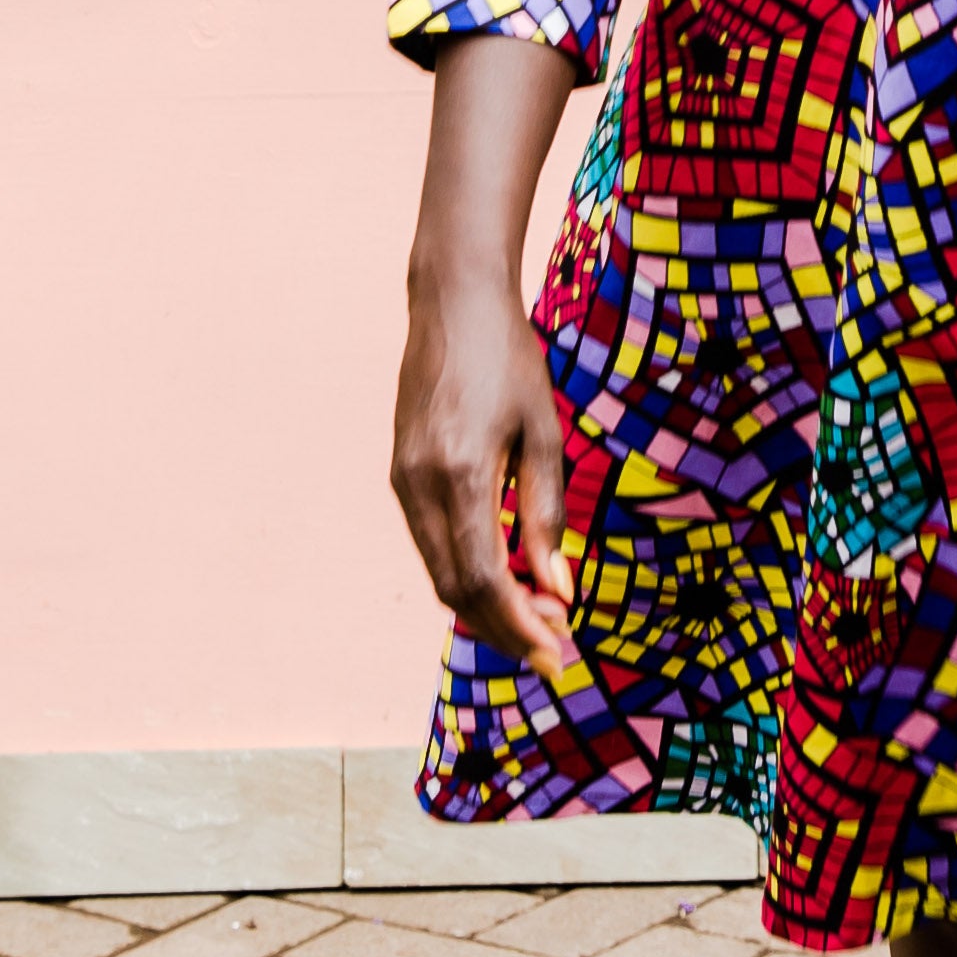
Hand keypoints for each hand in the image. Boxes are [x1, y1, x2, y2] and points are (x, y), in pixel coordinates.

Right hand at [392, 262, 571, 675]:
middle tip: (554, 646)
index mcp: (458, 473)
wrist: (453, 302)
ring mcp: (402, 480)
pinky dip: (466, 573)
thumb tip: (557, 588)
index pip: (481, 579)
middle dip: (504, 628)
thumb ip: (546, 514)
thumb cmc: (509, 358)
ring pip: (439, 572)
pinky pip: (432, 544)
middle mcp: (418, 485)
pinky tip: (505, 576)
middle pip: (454, 590)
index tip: (556, 654)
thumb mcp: (542, 432)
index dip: (517, 625)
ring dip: (485, 607)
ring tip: (538, 618)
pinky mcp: (400, 474)